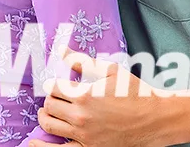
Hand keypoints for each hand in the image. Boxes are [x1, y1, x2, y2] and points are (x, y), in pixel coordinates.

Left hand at [30, 54, 163, 146]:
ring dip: (46, 116)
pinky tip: (32, 144)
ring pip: (49, 124)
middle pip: (49, 105)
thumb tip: (61, 51)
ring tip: (50, 112)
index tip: (57, 84)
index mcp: (85, 94)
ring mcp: (84, 136)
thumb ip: (83, 61)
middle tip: (59, 96)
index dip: (54, 83)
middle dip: (52, 98)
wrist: (156, 120)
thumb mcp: (111, 71)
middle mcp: (81, 117)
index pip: (53, 87)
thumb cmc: (136, 93)